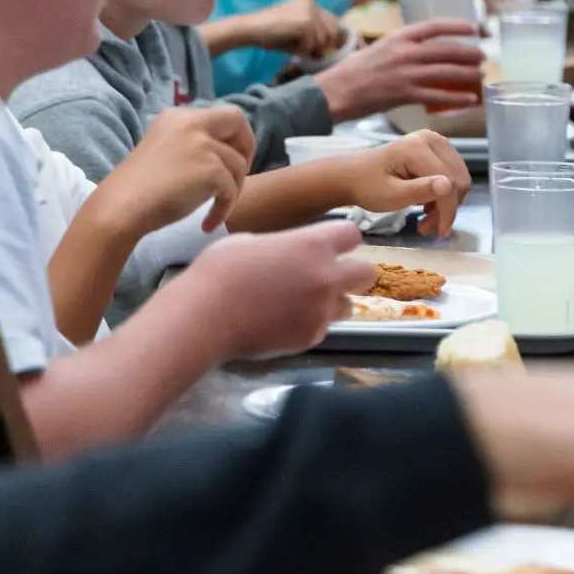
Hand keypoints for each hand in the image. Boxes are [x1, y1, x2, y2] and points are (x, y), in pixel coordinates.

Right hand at [99, 105, 253, 234]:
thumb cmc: (138, 189)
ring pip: (238, 164)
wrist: (121, 207)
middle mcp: (191, 122)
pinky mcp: (211, 169)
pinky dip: (223, 210)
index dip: (233, 136)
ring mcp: (202, 144)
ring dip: (232, 191)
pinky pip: (231, 190)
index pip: (221, 115)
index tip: (230, 160)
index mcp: (177, 117)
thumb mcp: (166, 152)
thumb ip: (191, 145)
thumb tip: (225, 155)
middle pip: (237, 121)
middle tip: (238, 177)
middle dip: (247, 148)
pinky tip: (207, 224)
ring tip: (214, 211)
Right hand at [181, 221, 374, 360]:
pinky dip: (311, 324)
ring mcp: (321, 310)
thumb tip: (288, 253)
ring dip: (334, 302)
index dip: (342, 240)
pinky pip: (323, 328)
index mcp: (313, 245)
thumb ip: (284, 246)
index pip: (352, 236)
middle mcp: (327, 277)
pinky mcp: (310, 337)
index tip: (331, 245)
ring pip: (350, 305)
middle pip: (366, 273)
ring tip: (305, 303)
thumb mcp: (252, 241)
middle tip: (330, 276)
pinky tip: (284, 322)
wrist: (206, 316)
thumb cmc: (220, 270)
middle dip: (352, 273)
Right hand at [229, 0, 344, 60]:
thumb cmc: (269, 33)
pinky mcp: (306, 22)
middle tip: (308, 52)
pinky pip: (312, 44)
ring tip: (294, 48)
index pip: (332, 21)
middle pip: (332, 30)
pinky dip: (302, 50)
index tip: (319, 48)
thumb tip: (326, 51)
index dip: (327, 37)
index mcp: (309, 2)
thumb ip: (312, 36)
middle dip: (322, 44)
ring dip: (310, 48)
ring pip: (323, 39)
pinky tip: (289, 46)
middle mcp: (312, 3)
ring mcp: (310, 12)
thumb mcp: (296, 32)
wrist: (250, 28)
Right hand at [316, 18, 488, 120]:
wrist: (335, 91)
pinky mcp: (404, 94)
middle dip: (468, 53)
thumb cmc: (352, 71)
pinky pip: (438, 95)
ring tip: (481, 75)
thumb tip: (419, 50)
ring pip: (445, 72)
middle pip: (446, 50)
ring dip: (467, 74)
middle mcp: (405, 52)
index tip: (474, 29)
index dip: (457, 26)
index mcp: (398, 37)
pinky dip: (456, 97)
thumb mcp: (377, 48)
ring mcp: (406, 73)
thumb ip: (400, 47)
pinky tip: (470, 99)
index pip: (434, 26)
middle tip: (483, 56)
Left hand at [341, 133, 469, 237]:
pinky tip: (426, 204)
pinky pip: (451, 174)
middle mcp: (431, 139)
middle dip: (447, 207)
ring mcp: (434, 142)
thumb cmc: (366, 186)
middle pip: (458, 179)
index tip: (440, 232)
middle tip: (427, 225)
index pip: (448, 182)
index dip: (448, 210)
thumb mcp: (390, 195)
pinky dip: (443, 194)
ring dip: (446, 202)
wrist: (351, 175)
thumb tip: (448, 186)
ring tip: (425, 217)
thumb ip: (419, 190)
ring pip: (457, 178)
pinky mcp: (434, 149)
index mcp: (418, 148)